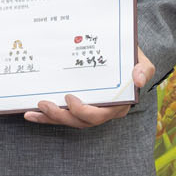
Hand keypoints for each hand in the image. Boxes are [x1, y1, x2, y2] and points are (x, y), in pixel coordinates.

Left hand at [25, 53, 156, 127]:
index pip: (101, 115)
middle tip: (43, 104)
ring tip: (32, 111)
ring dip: (50, 118)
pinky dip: (46, 116)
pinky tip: (31, 113)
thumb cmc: (130, 58)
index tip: (69, 99)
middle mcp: (103, 111)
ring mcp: (89, 109)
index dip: (84, 112)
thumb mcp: (142, 60)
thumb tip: (139, 78)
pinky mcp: (76, 106)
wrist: (120, 53)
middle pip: (81, 121)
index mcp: (118, 104)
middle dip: (61, 116)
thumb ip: (144, 68)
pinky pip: (62, 115)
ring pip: (69, 120)